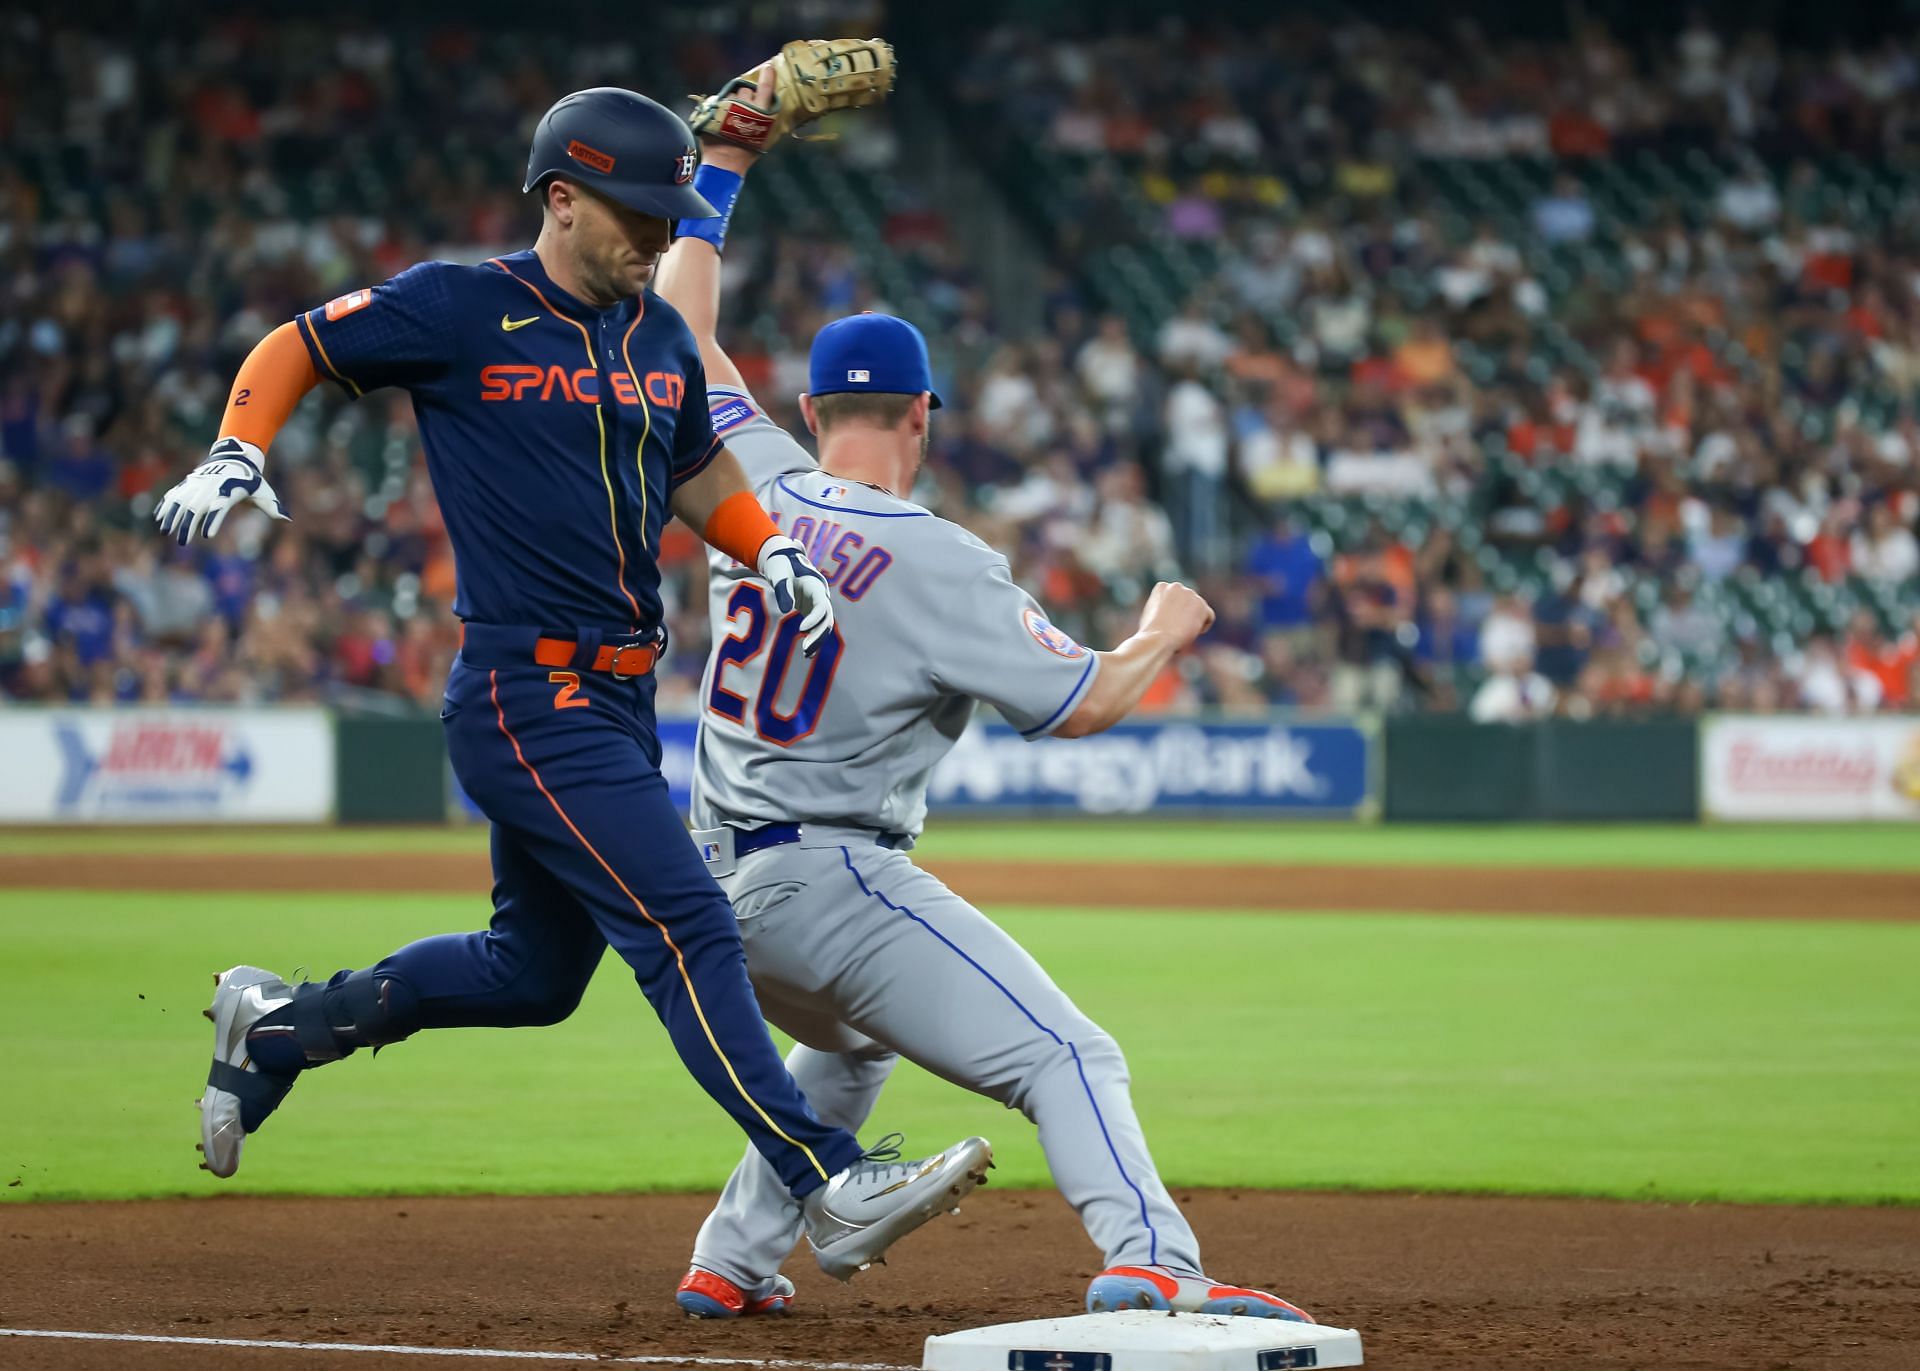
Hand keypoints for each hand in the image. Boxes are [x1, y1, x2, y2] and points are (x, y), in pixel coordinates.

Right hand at [154, 438, 289, 545]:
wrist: (234, 457)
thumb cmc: (250, 479)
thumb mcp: (263, 491)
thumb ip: (272, 506)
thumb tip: (287, 518)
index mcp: (228, 491)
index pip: (220, 508)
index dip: (214, 521)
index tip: (207, 535)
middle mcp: (210, 488)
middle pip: (196, 508)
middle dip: (187, 525)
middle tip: (183, 543)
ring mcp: (196, 485)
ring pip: (180, 501)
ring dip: (172, 517)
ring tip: (166, 532)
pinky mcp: (188, 484)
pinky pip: (174, 495)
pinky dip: (165, 505)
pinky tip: (158, 518)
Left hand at [696, 64, 772, 172]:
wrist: (725, 162)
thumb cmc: (747, 153)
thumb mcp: (764, 138)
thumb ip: (766, 121)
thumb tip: (769, 109)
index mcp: (761, 113)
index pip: (766, 90)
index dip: (767, 77)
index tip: (768, 68)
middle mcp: (745, 106)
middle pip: (746, 91)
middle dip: (746, 97)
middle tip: (744, 111)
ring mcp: (728, 106)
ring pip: (731, 95)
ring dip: (732, 101)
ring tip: (730, 117)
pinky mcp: (715, 109)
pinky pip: (718, 102)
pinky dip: (720, 107)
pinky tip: (721, 119)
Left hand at [757, 535, 834, 655]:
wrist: (779, 558)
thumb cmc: (780, 564)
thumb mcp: (779, 574)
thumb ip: (782, 590)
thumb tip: (786, 610)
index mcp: (816, 585)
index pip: (821, 605)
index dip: (815, 618)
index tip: (801, 629)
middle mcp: (820, 596)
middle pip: (826, 619)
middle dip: (818, 635)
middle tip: (806, 649)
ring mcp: (817, 604)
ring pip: (823, 625)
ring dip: (817, 640)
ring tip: (806, 654)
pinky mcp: (810, 610)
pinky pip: (816, 627)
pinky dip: (813, 639)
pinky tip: (807, 654)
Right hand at [1138, 581, 1214, 649]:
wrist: (1158, 639)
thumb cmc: (1151, 633)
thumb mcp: (1151, 615)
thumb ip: (1163, 607)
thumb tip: (1172, 611)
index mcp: (1162, 587)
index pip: (1175, 598)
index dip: (1173, 612)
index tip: (1168, 623)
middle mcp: (1177, 586)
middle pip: (1188, 602)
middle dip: (1185, 615)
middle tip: (1175, 629)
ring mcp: (1190, 594)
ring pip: (1198, 609)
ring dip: (1193, 621)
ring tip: (1181, 631)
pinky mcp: (1202, 605)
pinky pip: (1209, 616)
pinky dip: (1204, 626)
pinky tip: (1191, 632)